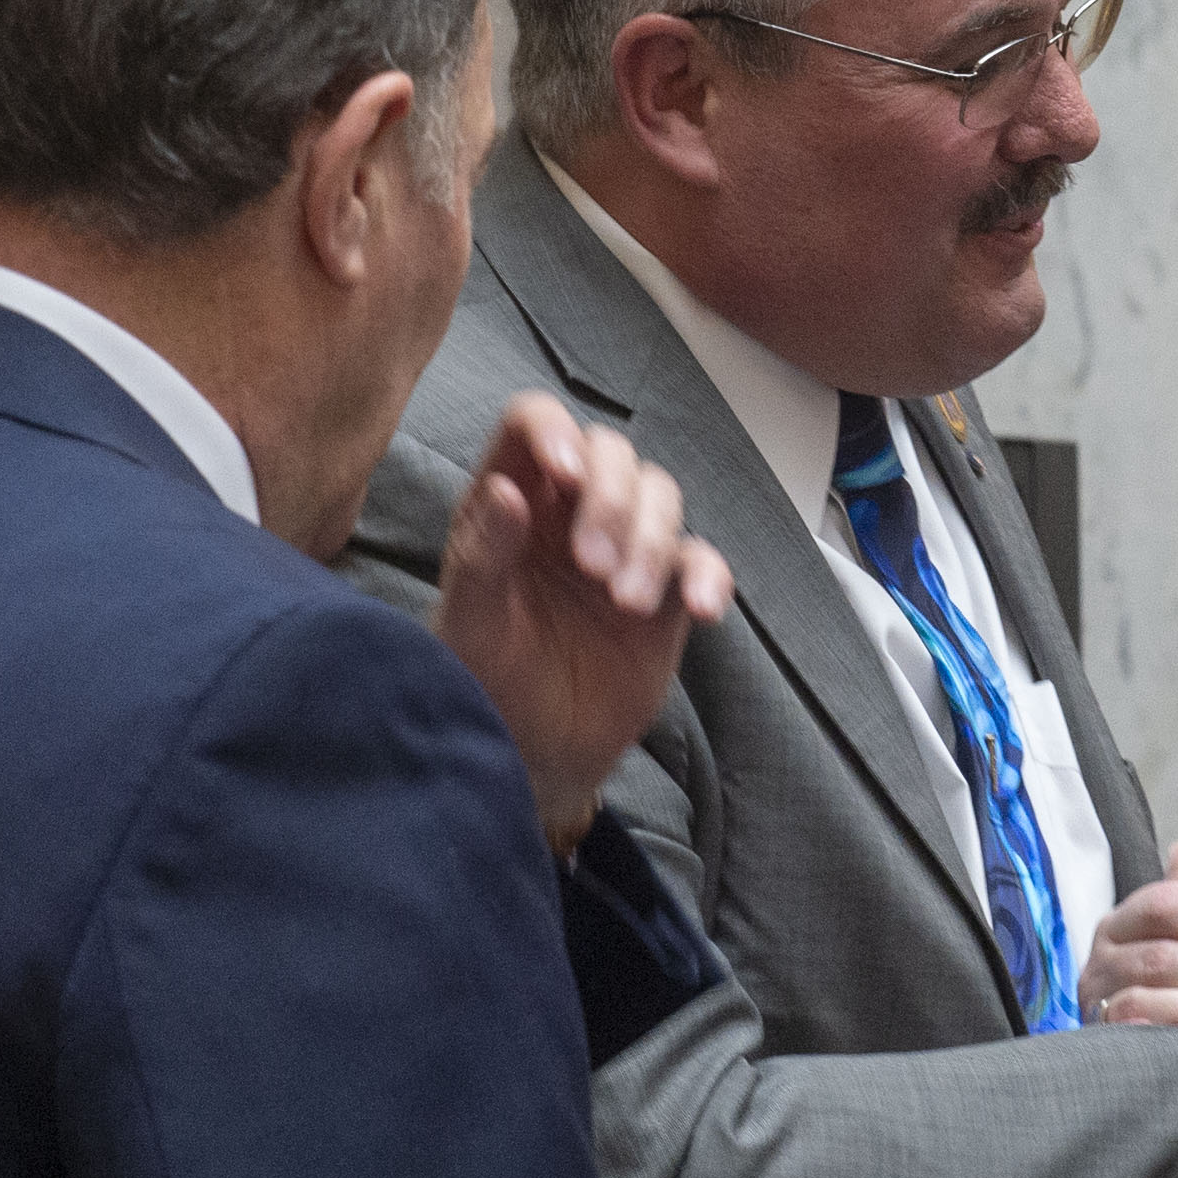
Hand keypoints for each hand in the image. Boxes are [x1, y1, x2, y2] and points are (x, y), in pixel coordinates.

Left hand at [433, 393, 731, 851]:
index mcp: (509, 502)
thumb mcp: (469, 624)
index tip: (567, 473)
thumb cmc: (486, 682)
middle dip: (612, 502)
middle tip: (595, 569)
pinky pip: (701, 562)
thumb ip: (481, 556)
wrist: (534, 753)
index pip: (534, 424)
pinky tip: (701, 610)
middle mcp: (568, 513)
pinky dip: (708, 577)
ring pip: (661, 498)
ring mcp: (623, 548)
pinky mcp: (666, 593)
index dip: (554, 430)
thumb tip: (506, 492)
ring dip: (651, 542)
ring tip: (624, 604)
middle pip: (611, 454)